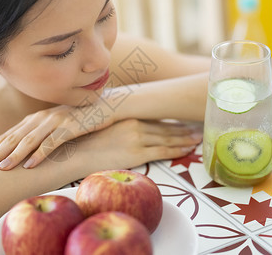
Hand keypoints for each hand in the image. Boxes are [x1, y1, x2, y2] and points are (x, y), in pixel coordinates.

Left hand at [0, 98, 115, 170]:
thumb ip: (41, 135)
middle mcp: (41, 118)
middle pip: (13, 137)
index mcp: (35, 119)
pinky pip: (52, 141)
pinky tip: (30, 165)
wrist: (106, 106)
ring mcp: (55, 120)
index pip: (8, 135)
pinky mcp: (70, 125)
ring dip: (15, 154)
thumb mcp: (56, 125)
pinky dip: (40, 153)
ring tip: (1, 169)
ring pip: (30, 139)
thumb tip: (25, 154)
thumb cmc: (80, 119)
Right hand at [69, 119, 202, 172]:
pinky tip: (188, 150)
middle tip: (197, 129)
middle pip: (165, 127)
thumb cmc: (82, 142)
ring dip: (184, 139)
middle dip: (182, 129)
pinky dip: (178, 150)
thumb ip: (114, 125)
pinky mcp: (137, 153)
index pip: (154, 119)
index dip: (170, 122)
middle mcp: (135, 124)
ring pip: (168, 138)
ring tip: (197, 139)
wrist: (74, 153)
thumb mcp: (99, 126)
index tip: (182, 122)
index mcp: (126, 117)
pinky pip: (163, 151)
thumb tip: (118, 130)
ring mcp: (137, 138)